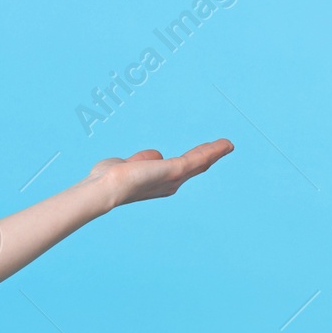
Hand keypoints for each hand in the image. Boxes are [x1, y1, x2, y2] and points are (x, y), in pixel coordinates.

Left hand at [87, 138, 233, 209]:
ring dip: (214, 152)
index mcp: (158, 183)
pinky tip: (225, 144)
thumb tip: (154, 156)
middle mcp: (169, 184)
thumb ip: (141, 160)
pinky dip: (213, 151)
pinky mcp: (176, 170)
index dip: (192, 161)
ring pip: (199, 162)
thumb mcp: (128, 165)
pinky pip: (199, 158)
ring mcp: (174, 178)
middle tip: (223, 148)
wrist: (105, 188)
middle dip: (208, 157)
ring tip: (226, 145)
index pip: (178, 170)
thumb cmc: (108, 179)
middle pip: (193, 167)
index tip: (203, 152)